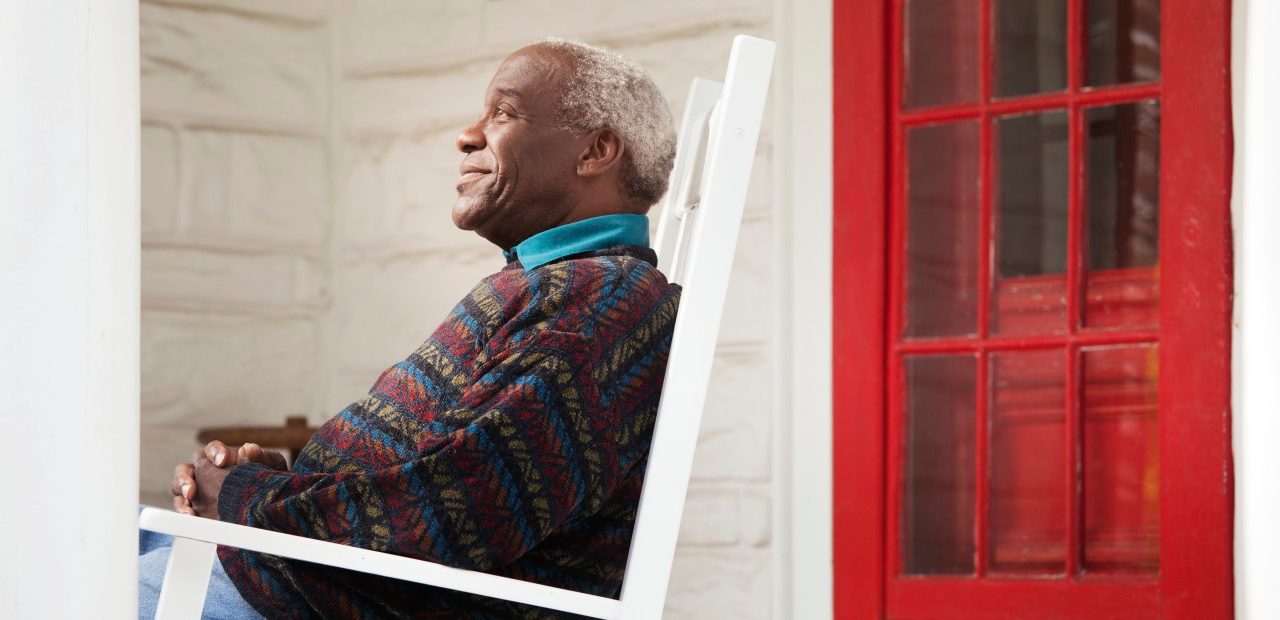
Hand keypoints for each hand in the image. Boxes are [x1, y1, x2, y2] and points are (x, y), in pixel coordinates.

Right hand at [171, 441, 288, 515]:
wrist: (272, 504)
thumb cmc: (270, 480)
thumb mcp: (272, 466)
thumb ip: (262, 456)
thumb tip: (249, 449)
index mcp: (222, 457)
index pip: (212, 450)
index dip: (214, 453)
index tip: (222, 462)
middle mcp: (205, 472)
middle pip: (185, 469)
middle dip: (185, 478)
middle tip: (192, 490)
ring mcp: (198, 491)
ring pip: (179, 489)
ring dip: (181, 499)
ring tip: (188, 510)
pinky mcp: (196, 509)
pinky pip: (184, 510)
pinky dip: (184, 514)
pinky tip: (191, 520)